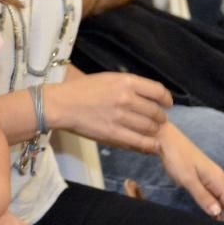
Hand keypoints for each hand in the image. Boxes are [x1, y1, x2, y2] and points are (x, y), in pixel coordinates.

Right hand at [52, 71, 170, 152]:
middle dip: (159, 118)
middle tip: (154, 121)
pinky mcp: (114, 134)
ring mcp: (121, 118)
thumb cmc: (80, 90)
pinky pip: (141, 142)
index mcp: (126, 82)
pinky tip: (150, 145)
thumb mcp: (107, 79)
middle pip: (157, 112)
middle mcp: (127, 99)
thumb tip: (149, 96)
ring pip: (150, 128)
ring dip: (153, 131)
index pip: (159, 92)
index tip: (165, 105)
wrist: (60, 104)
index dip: (166, 100)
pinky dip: (149, 145)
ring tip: (149, 131)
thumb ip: (129, 86)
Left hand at [158, 122, 223, 217]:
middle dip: (223, 215)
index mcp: (220, 181)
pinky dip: (213, 205)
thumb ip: (203, 196)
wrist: (166, 140)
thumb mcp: (188, 179)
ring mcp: (213, 180)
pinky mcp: (205, 180)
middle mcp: (221, 181)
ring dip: (219, 212)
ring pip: (222, 201)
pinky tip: (209, 214)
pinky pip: (215, 196)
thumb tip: (217, 213)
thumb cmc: (177, 157)